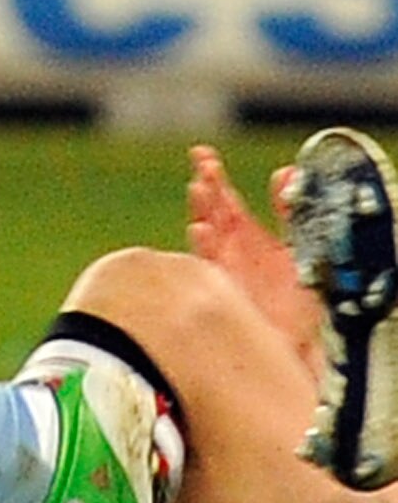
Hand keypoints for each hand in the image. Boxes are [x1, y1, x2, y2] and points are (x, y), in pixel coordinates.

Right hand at [186, 141, 308, 340]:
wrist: (298, 347)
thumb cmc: (297, 303)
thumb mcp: (301, 247)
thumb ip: (292, 211)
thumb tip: (289, 173)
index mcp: (245, 235)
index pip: (223, 198)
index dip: (211, 174)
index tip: (202, 155)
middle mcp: (229, 249)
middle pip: (209, 210)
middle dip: (203, 187)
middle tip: (203, 170)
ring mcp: (222, 268)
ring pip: (204, 232)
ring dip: (202, 210)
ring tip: (201, 191)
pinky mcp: (220, 289)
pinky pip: (206, 263)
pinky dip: (204, 244)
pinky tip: (203, 229)